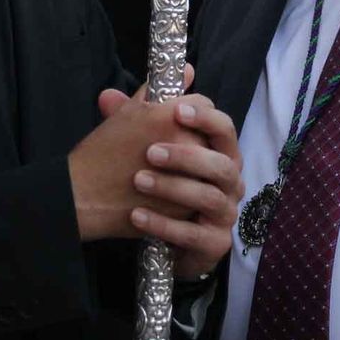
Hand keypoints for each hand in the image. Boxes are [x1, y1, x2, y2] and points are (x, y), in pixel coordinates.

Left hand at [67, 83, 242, 275]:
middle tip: (150, 152)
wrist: (159, 236)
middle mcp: (231, 183)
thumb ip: (130, 123)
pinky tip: (136, 215)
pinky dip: (165, 224)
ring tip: (138, 181)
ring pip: (209, 197)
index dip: (205, 117)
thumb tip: (108, 95)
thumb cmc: (158, 186)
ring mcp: (225, 214)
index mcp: (221, 155)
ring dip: (172, 188)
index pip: (225, 128)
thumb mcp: (143, 149)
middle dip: (187, 156)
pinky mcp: (215, 244)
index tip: (176, 109)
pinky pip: (195, 235)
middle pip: (223, 164)